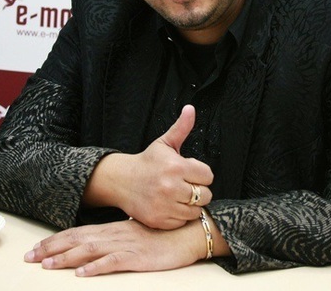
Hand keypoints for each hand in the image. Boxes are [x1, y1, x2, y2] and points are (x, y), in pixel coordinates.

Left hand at [24, 218, 205, 275]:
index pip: (78, 232)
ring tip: (47, 265)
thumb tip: (97, 241)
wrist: (188, 232)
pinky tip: (83, 274)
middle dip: (52, 248)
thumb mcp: (135, 232)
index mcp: (113, 229)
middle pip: (78, 239)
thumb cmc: (162, 235)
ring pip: (90, 250)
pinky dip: (96, 268)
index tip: (36, 248)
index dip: (56, 240)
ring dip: (67, 258)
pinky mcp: (138, 258)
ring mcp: (126, 245)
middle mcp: (115, 234)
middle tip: (30, 257)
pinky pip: (114, 262)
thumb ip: (116, 235)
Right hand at [84, 105, 213, 228]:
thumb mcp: (164, 143)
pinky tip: (170, 205)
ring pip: (195, 210)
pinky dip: (179, 216)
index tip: (190, 172)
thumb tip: (190, 109)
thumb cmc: (148, 162)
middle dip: (198, 190)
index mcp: (176, 166)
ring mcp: (165, 205)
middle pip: (205, 195)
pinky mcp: (159, 220)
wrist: (122, 181)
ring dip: (190, 204)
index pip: (208, 175)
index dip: (201, 173)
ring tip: (179, 195)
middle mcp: (171, 187)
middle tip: (185, 185)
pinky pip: (182, 222)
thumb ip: (181, 127)